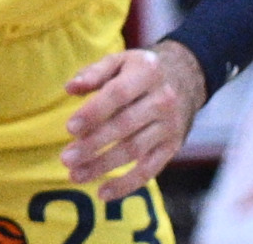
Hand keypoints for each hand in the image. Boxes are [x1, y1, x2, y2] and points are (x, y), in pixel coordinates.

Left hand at [62, 40, 206, 200]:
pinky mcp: (173, 147)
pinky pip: (150, 170)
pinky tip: (102, 192)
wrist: (187, 78)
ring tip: (74, 175)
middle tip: (65, 158)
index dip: (94, 112)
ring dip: (103, 166)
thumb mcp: (120, 60)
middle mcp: (163, 100)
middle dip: (93, 144)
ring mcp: (170, 126)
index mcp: (146, 73)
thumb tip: (69, 89)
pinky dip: (127, 184)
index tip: (69, 128)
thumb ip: (93, 73)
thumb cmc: (141, 70)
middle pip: (125, 126)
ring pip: (134, 150)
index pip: (118, 94)